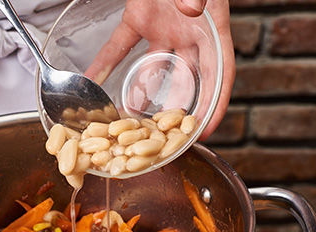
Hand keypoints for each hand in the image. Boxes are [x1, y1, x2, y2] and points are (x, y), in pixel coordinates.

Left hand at [85, 0, 234, 138]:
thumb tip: (192, 10)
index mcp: (212, 26)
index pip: (221, 72)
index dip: (215, 104)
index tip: (203, 130)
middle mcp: (188, 32)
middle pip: (186, 79)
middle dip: (175, 109)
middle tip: (162, 136)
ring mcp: (163, 27)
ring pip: (152, 68)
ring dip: (139, 92)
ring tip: (126, 118)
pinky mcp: (138, 18)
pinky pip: (121, 46)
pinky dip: (106, 62)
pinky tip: (94, 79)